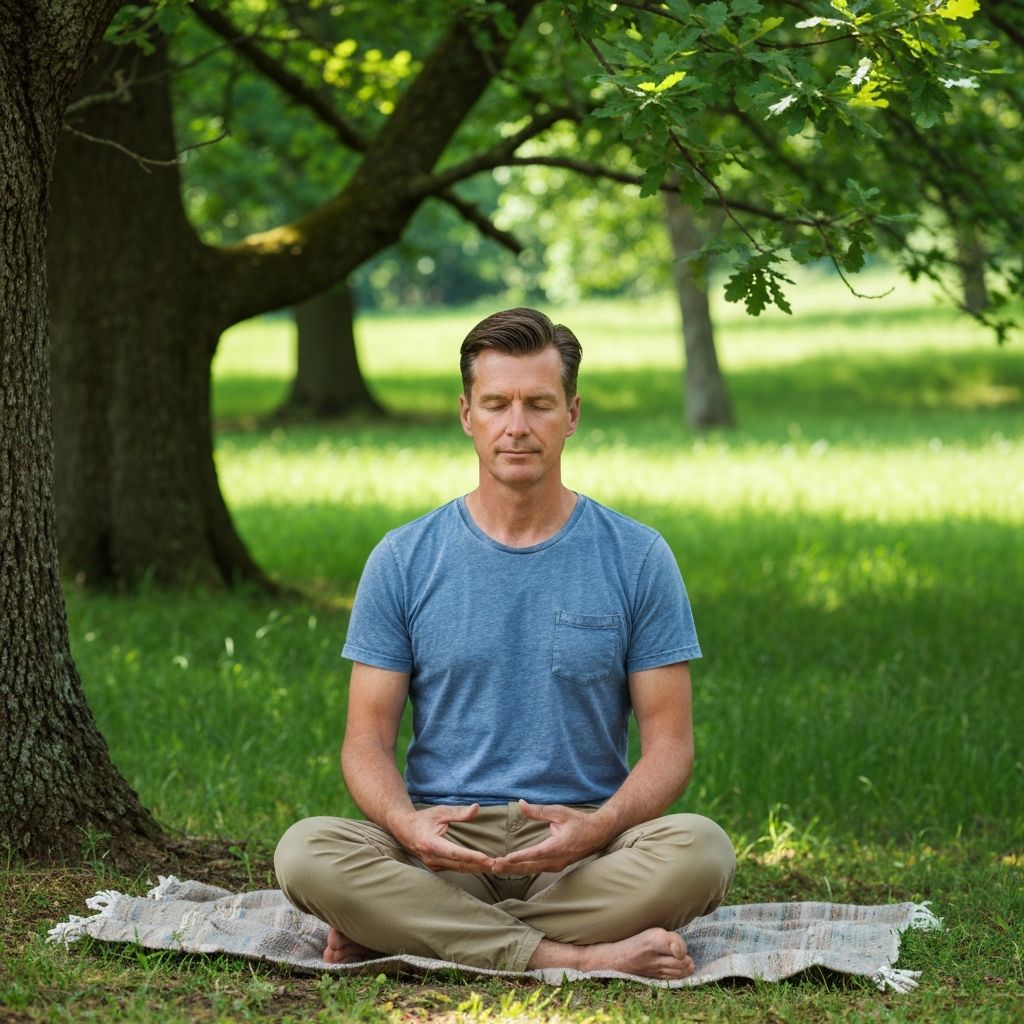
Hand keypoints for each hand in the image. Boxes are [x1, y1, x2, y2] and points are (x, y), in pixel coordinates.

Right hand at [390, 803, 494, 872]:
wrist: (403, 829)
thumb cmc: (423, 818)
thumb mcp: (440, 811)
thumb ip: (459, 812)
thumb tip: (477, 808)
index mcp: (431, 843)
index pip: (455, 852)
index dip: (472, 856)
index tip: (487, 859)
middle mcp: (432, 858)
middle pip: (460, 865)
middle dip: (480, 866)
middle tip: (498, 865)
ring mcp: (433, 865)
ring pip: (458, 869)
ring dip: (477, 869)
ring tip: (494, 868)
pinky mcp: (436, 867)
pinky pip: (455, 869)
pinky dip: (469, 868)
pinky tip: (482, 867)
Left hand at [490, 800, 610, 874]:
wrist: (598, 834)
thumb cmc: (579, 821)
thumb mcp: (560, 812)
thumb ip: (539, 811)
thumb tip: (520, 803)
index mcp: (558, 846)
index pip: (535, 853)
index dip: (520, 856)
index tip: (505, 858)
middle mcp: (556, 860)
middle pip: (530, 867)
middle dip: (510, 867)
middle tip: (493, 866)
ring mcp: (557, 865)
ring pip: (532, 870)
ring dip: (514, 870)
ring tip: (496, 869)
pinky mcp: (556, 866)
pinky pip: (536, 870)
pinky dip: (522, 869)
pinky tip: (510, 869)